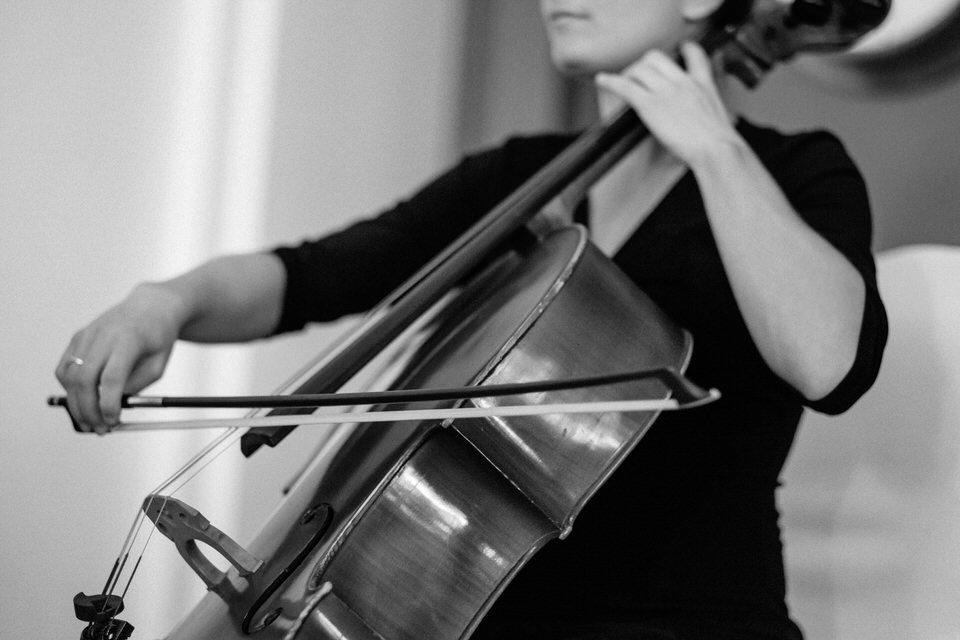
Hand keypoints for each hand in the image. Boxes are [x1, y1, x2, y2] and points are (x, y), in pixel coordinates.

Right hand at [55, 283, 187, 431]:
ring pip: (69, 377)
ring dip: (76, 404)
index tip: (113, 422)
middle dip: (88, 410)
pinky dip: (69, 389)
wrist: (150, 307)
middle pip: (84, 380)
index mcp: (129, 340)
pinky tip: (82, 400)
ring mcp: (86, 336)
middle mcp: (103, 336)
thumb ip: (137, 386)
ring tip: (90, 421)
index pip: (111, 378)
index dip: (108, 404)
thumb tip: (112, 408)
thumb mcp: (159, 364)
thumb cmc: (158, 337)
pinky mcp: (77, 338)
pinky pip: (64, 369)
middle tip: (99, 429)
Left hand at [595, 42, 738, 165]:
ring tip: (621, 82)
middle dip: (644, 64)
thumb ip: (707, 111)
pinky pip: (625, 87)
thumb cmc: (719, 143)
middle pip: (656, 58)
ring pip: (639, 69)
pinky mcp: (650, 105)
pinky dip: (610, 82)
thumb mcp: (720, 117)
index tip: (681, 49)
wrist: (716, 149)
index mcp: (702, 84)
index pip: (695, 55)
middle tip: (638, 76)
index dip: (685, 49)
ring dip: (628, 74)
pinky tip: (601, 80)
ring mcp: (666, 92)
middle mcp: (682, 82)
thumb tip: (702, 122)